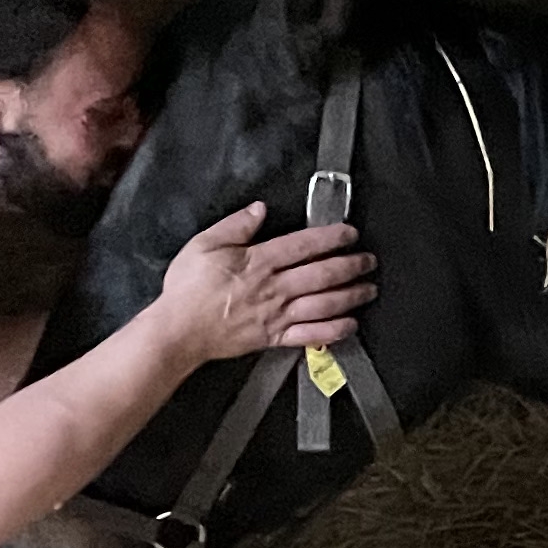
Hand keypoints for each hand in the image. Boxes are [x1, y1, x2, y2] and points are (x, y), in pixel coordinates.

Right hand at [152, 202, 377, 361]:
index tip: (350, 232)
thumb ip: (235, 226)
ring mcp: (277, 315)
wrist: (178, 330)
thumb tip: (259, 209)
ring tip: (369, 289)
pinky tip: (350, 325)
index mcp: (259, 261)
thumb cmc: (188, 288)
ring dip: (351, 296)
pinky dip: (334, 330)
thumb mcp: (204, 244)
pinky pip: (311, 336)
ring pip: (324, 304)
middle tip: (369, 260)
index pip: (303, 245)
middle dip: (351, 265)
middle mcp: (275, 288)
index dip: (331, 237)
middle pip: (322, 274)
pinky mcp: (274, 338)